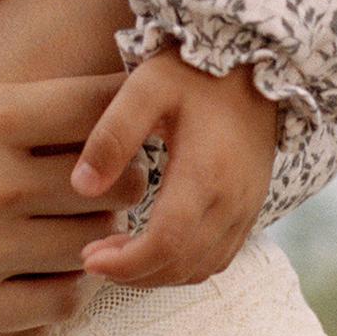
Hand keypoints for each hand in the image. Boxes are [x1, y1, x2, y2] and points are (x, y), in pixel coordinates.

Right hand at [0, 0, 124, 335]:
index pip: (96, 103)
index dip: (119, 93)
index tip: (112, 89)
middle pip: (114, 178)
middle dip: (122, 160)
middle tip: (106, 148)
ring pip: (91, 246)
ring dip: (97, 224)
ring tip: (78, 204)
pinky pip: (52, 310)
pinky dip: (64, 284)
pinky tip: (42, 258)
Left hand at [70, 47, 281, 288]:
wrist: (255, 62)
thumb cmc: (193, 72)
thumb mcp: (145, 89)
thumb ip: (112, 136)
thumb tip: (81, 188)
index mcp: (205, 173)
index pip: (166, 242)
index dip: (125, 263)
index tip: (89, 258)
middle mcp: (232, 201)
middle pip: (182, 265)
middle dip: (134, 273)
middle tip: (94, 257)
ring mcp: (246, 207)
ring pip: (202, 267)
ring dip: (159, 273)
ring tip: (118, 254)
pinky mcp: (251, 207)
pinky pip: (220, 256)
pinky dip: (185, 265)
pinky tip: (156, 247)